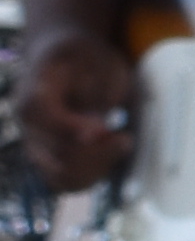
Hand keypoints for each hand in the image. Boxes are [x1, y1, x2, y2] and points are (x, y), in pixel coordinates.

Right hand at [17, 27, 139, 192]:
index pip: (42, 116)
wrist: (64, 58)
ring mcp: (34, 143)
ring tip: (119, 143)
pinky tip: (110, 155)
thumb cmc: (86, 58)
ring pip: (60, 176)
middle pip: (55, 153)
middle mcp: (26, 124)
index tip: (105, 129)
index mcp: (34, 92)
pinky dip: (92, 176)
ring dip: (98, 167)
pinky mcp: (47, 157)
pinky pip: (65, 182)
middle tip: (123, 137)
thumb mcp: (99, 65)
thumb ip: (95, 97)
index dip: (73, 128)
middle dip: (98, 151)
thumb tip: (94, 134)